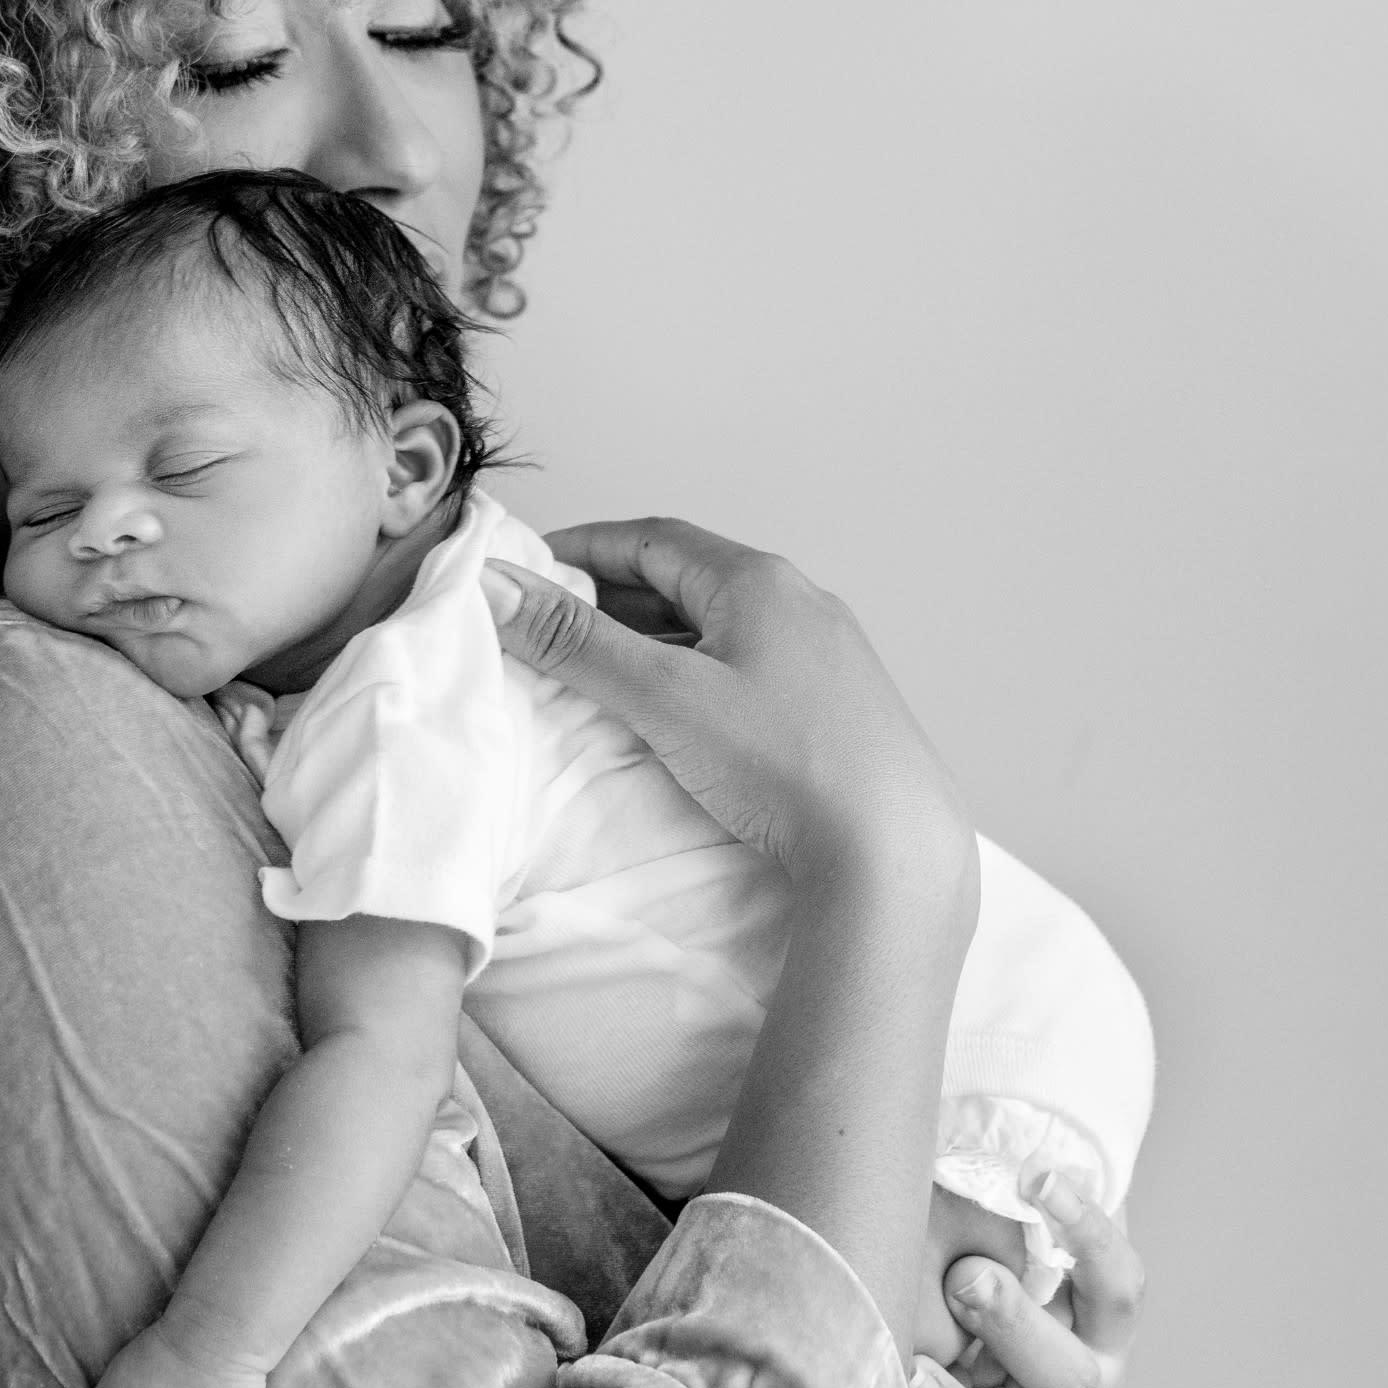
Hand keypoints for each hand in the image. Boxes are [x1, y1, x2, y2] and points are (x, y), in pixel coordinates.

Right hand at [485, 519, 970, 895]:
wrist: (892, 849)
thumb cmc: (784, 763)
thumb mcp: (665, 697)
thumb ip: (576, 642)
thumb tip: (495, 587)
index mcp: (758, 580)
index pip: (650, 538)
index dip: (581, 547)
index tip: (528, 568)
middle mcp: (799, 602)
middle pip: (685, 577)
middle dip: (611, 593)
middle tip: (550, 624)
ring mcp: (824, 653)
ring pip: (717, 625)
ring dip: (653, 637)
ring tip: (598, 670)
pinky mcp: (836, 704)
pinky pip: (747, 665)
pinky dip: (694, 672)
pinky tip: (672, 713)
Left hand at [908, 1180, 1140, 1387]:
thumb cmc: (1038, 1384)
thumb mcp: (1061, 1331)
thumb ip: (1030, 1265)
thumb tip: (962, 1162)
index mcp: (1103, 1353)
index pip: (1118, 1289)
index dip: (1089, 1231)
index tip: (1039, 1177)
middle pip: (1065, 1378)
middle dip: (1016, 1327)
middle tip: (968, 1278)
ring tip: (914, 1375)